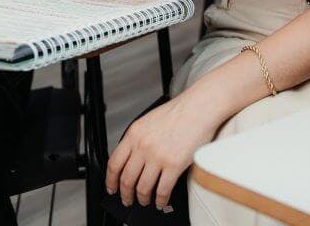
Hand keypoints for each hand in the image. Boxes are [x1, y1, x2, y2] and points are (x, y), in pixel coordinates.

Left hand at [105, 95, 220, 209]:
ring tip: (145, 201)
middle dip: (125, 194)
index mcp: (134, 134)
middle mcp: (143, 146)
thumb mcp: (148, 120)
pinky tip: (161, 201)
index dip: (110, 180)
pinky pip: (162, 190)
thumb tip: (131, 159)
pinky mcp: (174, 165)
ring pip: (142, 188)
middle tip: (127, 199)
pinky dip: (160, 200)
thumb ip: (137, 139)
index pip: (114, 163)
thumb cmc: (179, 112)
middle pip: (126, 179)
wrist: (199, 107)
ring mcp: (158, 156)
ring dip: (142, 199)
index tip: (111, 187)